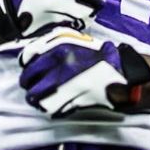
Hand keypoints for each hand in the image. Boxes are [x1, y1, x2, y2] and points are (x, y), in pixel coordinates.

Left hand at [18, 26, 149, 117]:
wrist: (122, 72)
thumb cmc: (101, 57)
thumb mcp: (76, 42)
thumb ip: (55, 45)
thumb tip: (35, 56)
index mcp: (59, 47)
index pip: (28, 58)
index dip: (26, 66)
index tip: (28, 70)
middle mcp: (59, 64)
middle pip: (29, 79)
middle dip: (29, 85)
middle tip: (32, 87)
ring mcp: (65, 83)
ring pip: (36, 96)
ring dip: (35, 99)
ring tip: (39, 99)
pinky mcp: (72, 100)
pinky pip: (51, 107)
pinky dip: (48, 108)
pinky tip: (52, 105)